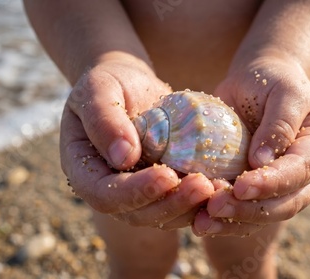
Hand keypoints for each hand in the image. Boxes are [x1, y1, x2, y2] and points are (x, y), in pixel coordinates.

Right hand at [60, 56, 213, 229]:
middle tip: (203, 186)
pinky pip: (182, 203)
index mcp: (85, 171)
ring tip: (219, 187)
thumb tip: (123, 158)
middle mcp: (110, 190)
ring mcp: (138, 193)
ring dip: (191, 207)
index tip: (166, 175)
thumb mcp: (99, 89)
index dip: (135, 192)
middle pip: (137, 214)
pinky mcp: (162, 188)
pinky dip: (202, 200)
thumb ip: (104, 120)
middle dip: (171, 204)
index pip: (105, 195)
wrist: (130, 86)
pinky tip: (224, 185)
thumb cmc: (110, 83)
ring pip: (163, 215)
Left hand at [193, 58, 309, 236]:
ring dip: (232, 222)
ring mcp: (281, 187)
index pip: (299, 171)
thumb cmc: (273, 80)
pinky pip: (243, 213)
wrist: (256, 84)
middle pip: (284, 204)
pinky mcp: (257, 191)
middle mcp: (306, 175)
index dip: (272, 183)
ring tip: (201, 222)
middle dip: (249, 210)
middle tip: (215, 206)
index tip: (241, 187)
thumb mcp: (284, 91)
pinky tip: (198, 220)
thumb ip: (279, 123)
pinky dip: (222, 220)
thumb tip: (261, 162)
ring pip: (262, 216)